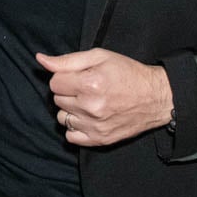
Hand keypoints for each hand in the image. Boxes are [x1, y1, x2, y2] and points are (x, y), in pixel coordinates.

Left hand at [37, 48, 172, 146]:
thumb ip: (67, 60)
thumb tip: (41, 60)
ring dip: (71, 110)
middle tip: (86, 88)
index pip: (54, 83)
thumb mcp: (99, 57)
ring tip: (88, 103)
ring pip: (62, 118)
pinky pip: (71, 137)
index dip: (64, 77)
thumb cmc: (128, 73)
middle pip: (57, 100)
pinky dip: (75, 127)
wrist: (156, 97)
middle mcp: (91, 107)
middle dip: (68, 92)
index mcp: (89, 83)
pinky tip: (88, 118)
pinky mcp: (100, 139)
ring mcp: (95, 125)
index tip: (78, 77)